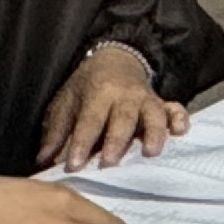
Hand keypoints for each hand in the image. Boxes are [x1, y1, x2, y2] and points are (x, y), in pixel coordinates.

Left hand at [34, 41, 186, 170]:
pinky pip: (175, 109)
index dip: (81, 143)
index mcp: (97, 94)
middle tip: (108, 162)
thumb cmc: (87, 87)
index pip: (89, 121)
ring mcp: (146, 99)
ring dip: (153, 132)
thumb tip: (42, 161)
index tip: (73, 165)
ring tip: (150, 152)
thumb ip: (55, 132)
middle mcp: (124, 96)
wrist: (116, 58)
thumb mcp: (66, 102)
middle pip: (122, 119)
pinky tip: (180, 132)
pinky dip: (180, 119)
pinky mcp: (161, 103)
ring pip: (153, 115)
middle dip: (116, 141)